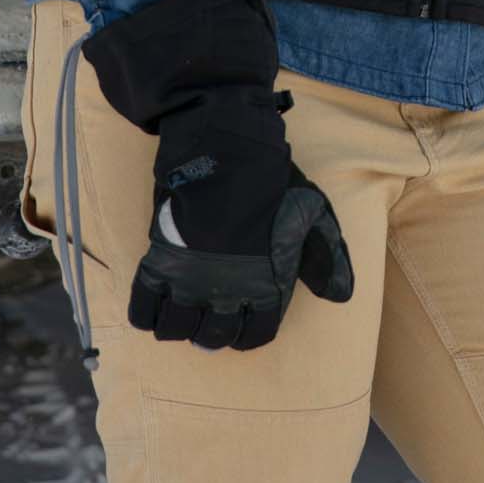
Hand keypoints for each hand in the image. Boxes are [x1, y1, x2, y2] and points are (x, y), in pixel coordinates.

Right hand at [82, 0, 354, 350]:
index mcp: (267, 284)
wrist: (226, 145)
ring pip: (177, 330)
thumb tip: (340, 297)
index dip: (247, 332)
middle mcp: (229, 291)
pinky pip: (143, 310)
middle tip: (206, 310)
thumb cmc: (271, 177)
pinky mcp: (159, 262)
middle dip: (212, 330)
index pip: (256, 336)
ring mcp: (191, 280)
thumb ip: (325, 257)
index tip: (239, 319)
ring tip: (179, 307)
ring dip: (178, 325)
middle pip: (214, 338)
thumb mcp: (311, 213)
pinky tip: (152, 302)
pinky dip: (145, 314)